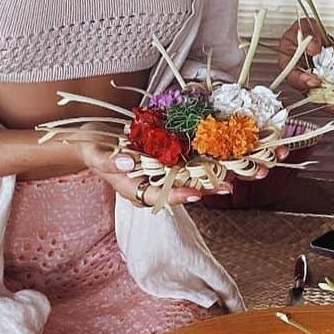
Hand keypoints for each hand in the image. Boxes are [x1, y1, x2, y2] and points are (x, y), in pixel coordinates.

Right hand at [75, 138, 250, 207]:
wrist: (94, 138)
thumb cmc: (92, 147)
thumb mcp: (95, 153)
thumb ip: (108, 161)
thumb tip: (128, 164)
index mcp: (136, 188)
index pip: (158, 196)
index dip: (177, 195)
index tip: (196, 195)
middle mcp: (154, 182)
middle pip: (184, 188)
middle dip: (208, 188)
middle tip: (230, 187)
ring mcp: (163, 169)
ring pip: (193, 174)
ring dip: (217, 173)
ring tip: (240, 173)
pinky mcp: (170, 155)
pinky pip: (191, 158)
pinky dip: (210, 155)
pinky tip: (230, 151)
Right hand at [278, 18, 333, 119]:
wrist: (318, 36)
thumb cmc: (305, 32)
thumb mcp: (305, 26)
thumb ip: (307, 35)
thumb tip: (313, 47)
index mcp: (289, 65)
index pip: (293, 76)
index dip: (303, 80)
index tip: (314, 82)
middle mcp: (303, 79)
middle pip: (313, 95)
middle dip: (327, 103)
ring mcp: (317, 84)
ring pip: (327, 99)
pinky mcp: (330, 85)